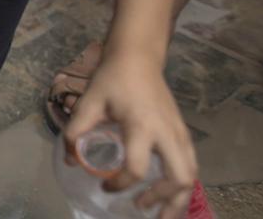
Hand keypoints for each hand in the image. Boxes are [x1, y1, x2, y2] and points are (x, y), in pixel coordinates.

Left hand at [66, 49, 196, 218]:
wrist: (138, 59)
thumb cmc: (112, 79)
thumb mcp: (89, 102)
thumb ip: (76, 130)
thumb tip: (71, 160)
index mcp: (142, 126)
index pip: (137, 167)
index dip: (120, 183)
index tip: (105, 186)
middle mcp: (167, 133)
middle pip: (178, 178)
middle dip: (163, 200)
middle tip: (141, 209)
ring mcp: (180, 134)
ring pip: (191, 174)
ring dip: (178, 198)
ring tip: (162, 215)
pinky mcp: (184, 133)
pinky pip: (191, 165)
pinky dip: (183, 184)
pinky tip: (170, 194)